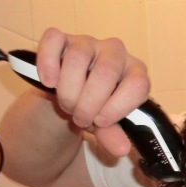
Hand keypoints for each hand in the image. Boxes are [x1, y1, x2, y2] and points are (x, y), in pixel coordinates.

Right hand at [36, 27, 150, 156]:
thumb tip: (121, 149)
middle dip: (88, 103)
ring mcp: (89, 42)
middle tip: (80, 118)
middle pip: (105, 73)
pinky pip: (54, 40)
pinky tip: (49, 83)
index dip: (117, 108)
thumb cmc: (95, 107)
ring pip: (78, 58)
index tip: (101, 122)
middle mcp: (116, 52)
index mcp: (136, 72)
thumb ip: (112, 135)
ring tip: (67, 105)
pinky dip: (48, 63)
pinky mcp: (63, 37)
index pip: (138, 85)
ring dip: (68, 90)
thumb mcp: (105, 125)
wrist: (70, 96)